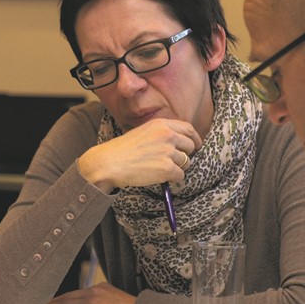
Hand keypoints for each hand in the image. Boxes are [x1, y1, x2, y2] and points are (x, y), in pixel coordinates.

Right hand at [77, 118, 200, 192]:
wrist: (109, 163)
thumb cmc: (122, 150)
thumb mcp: (143, 132)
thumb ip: (161, 133)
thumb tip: (178, 142)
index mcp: (161, 125)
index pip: (188, 129)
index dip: (194, 138)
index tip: (195, 145)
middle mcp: (167, 136)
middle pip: (190, 146)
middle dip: (185, 155)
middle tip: (174, 161)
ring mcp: (168, 152)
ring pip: (186, 162)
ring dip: (177, 168)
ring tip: (159, 168)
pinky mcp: (167, 168)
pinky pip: (180, 175)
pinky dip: (171, 178)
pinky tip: (157, 176)